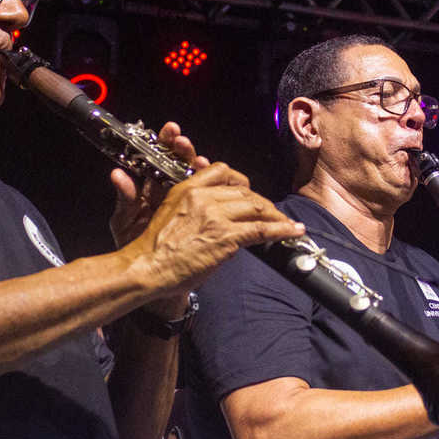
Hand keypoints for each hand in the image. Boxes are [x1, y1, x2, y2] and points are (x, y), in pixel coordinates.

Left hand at [109, 122, 209, 248]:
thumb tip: (118, 176)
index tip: (172, 131)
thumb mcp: (124, 221)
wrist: (146, 270)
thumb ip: (125, 198)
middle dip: (186, 148)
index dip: (168, 141)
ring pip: (200, 176)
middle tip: (184, 142)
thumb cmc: (132, 243)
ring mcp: (188, 199)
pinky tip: (220, 185)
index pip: (161, 156)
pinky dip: (218, 190)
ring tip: (200, 160)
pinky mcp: (200, 214)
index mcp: (152, 184)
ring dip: (202, 165)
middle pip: (183, 161)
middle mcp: (171, 187)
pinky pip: (212, 199)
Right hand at [126, 162, 303, 295]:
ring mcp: (216, 216)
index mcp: (188, 188)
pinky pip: (261, 229)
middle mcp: (203, 197)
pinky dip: (281, 229)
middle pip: (244, 191)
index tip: (248, 192)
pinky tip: (292, 231)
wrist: (146, 268)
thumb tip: (214, 211)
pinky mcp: (226, 237)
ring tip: (285, 223)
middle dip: (260, 202)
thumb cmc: (154, 248)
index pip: (222, 171)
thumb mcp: (168, 212)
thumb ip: (192, 205)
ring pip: (255, 207)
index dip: (240, 182)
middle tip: (271, 213)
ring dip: (274, 215)